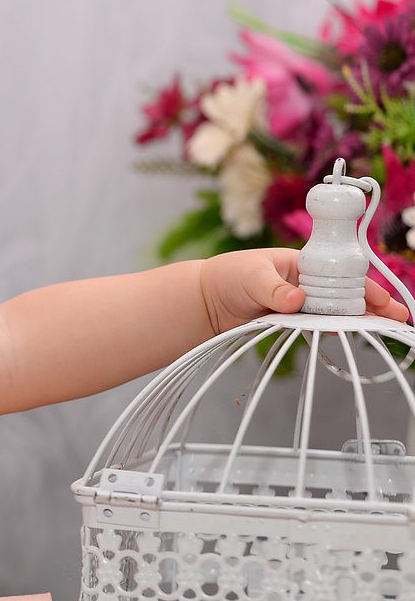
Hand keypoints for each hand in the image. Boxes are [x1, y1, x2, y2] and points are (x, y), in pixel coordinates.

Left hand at [199, 248, 409, 334]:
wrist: (204, 302)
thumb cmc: (227, 277)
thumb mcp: (251, 277)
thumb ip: (273, 290)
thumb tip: (297, 300)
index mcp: (302, 263)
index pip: (341, 273)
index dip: (365, 287)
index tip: (383, 302)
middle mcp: (306, 283)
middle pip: (345, 295)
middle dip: (372, 306)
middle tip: (396, 319)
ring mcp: (300, 304)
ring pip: (334, 313)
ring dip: (356, 321)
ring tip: (382, 330)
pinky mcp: (290, 322)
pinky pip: (315, 327)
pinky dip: (331, 332)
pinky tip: (346, 336)